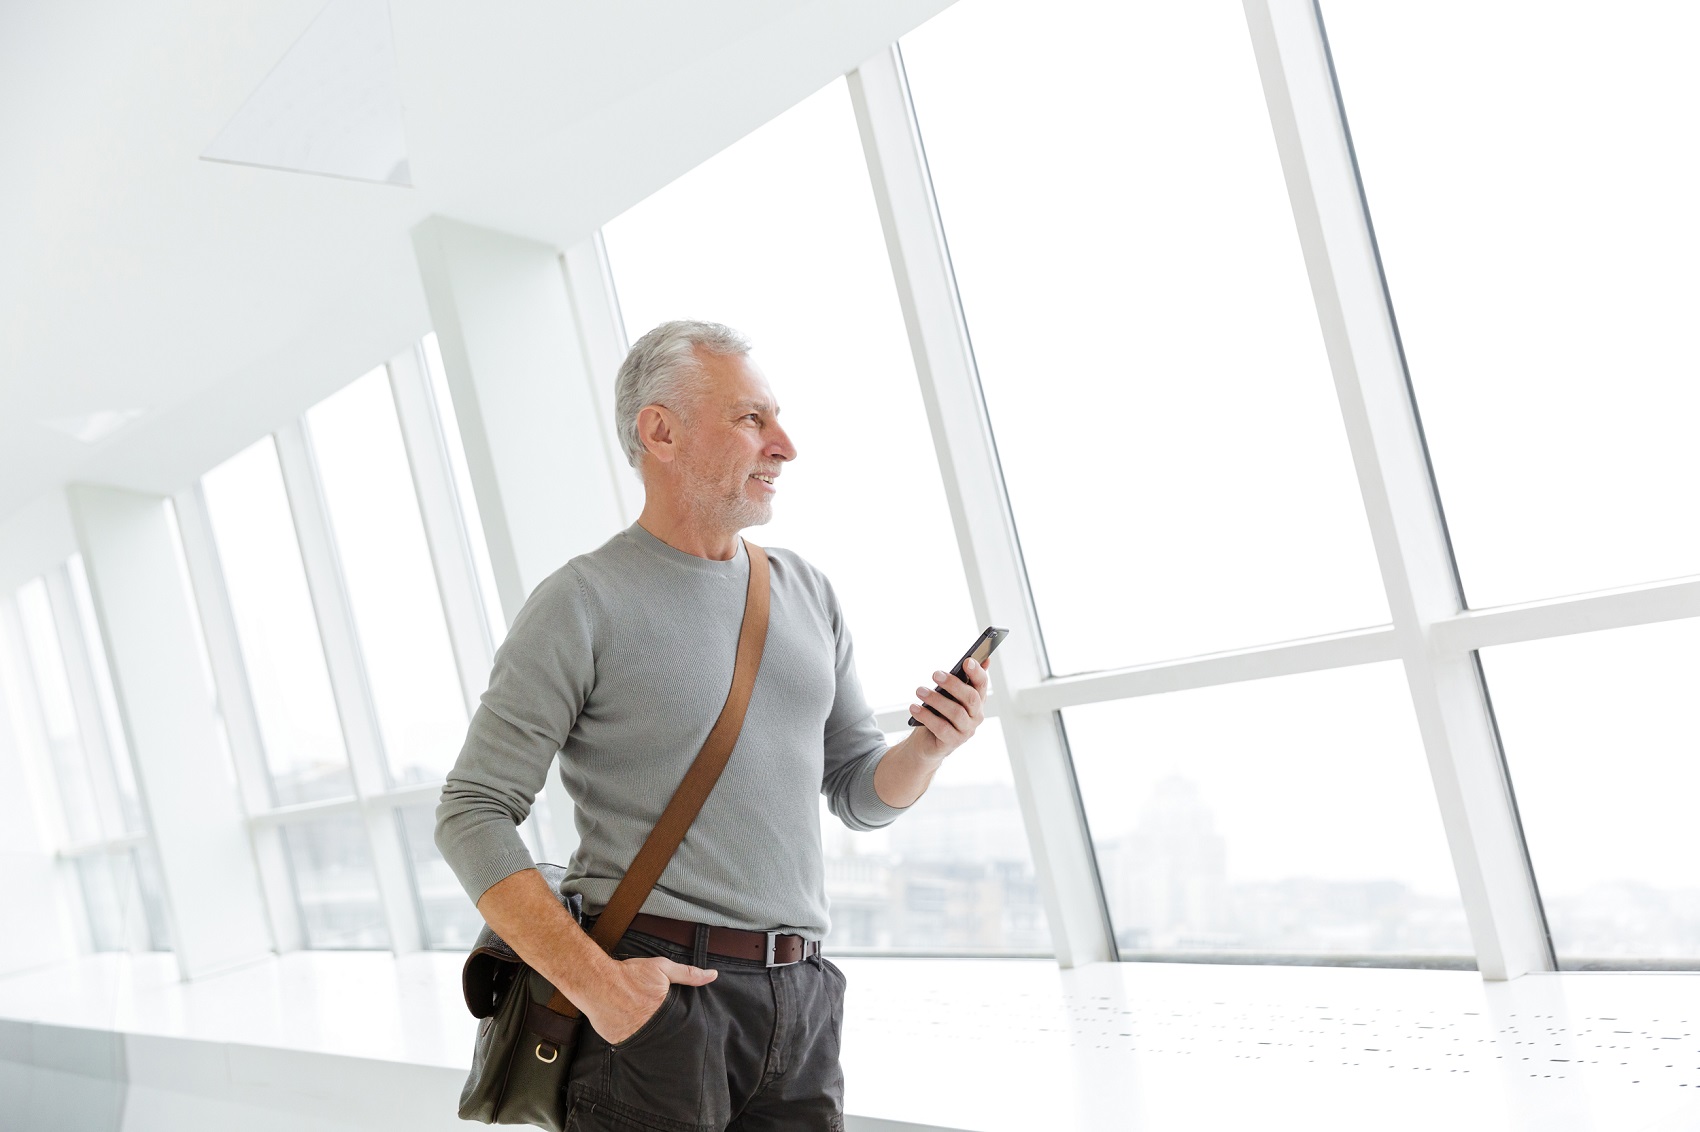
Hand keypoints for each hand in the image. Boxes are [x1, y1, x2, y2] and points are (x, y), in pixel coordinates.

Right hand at [579, 954, 716, 1043]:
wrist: (597, 982)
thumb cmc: (630, 974)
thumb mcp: (662, 968)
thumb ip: (688, 974)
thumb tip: (713, 975)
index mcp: (665, 1013)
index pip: (681, 1025)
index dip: (683, 1025)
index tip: (683, 1023)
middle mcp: (651, 1029)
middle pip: (666, 1036)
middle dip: (668, 1034)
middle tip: (666, 1030)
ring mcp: (634, 1037)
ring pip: (650, 1043)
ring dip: (652, 1040)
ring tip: (650, 1033)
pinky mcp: (619, 1042)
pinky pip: (631, 1045)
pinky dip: (634, 1039)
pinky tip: (634, 1033)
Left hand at [907, 656, 990, 758]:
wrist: (927, 742)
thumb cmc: (939, 714)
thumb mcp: (948, 695)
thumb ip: (960, 679)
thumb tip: (977, 660)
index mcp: (977, 700)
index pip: (982, 684)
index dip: (977, 672)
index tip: (967, 661)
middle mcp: (976, 715)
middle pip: (970, 697)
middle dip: (953, 684)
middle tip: (935, 674)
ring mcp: (966, 730)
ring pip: (956, 712)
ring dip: (936, 699)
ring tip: (919, 691)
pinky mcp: (953, 742)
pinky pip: (941, 728)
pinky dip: (926, 716)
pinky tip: (914, 708)